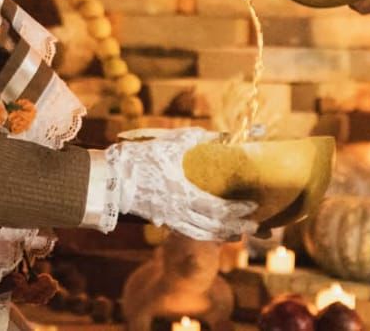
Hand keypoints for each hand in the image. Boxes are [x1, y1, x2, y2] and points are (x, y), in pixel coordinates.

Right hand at [108, 128, 257, 241]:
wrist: (116, 175)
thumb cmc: (147, 155)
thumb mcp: (175, 142)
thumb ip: (202, 139)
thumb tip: (225, 135)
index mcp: (184, 190)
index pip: (218, 206)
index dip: (237, 209)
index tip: (253, 206)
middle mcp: (180, 209)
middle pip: (214, 224)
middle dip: (236, 225)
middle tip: (254, 224)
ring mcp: (171, 218)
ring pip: (203, 232)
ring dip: (223, 234)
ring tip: (240, 233)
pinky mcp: (164, 220)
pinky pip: (189, 232)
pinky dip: (206, 235)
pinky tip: (214, 234)